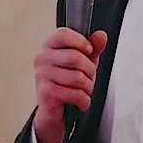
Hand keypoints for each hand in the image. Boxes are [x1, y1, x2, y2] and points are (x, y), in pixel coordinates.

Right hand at [32, 27, 107, 142]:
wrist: (55, 107)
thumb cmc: (67, 82)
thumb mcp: (84, 61)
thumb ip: (93, 47)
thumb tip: (100, 36)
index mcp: (50, 46)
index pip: (63, 34)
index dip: (80, 42)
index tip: (89, 50)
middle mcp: (43, 59)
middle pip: (75, 57)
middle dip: (89, 70)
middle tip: (88, 77)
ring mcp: (42, 75)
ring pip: (77, 77)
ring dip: (87, 87)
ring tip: (83, 90)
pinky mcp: (46, 92)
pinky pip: (74, 93)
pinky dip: (83, 100)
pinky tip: (80, 101)